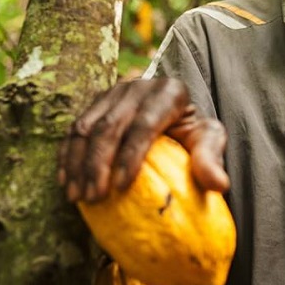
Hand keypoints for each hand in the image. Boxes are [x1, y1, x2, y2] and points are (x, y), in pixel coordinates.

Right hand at [57, 77, 229, 202]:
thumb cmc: (191, 132)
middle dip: (98, 163)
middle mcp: (137, 86)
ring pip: (85, 127)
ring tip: (77, 196)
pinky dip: (66, 156)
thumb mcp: (208, 139)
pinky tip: (64, 183)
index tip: (121, 188)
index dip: (130, 156)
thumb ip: (211, 158)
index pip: (145, 124)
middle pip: (110, 126)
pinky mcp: (95, 103)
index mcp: (169, 92)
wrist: (174, 113)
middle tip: (94, 197)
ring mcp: (112, 92)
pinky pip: (72, 129)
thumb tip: (219, 185)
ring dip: (77, 163)